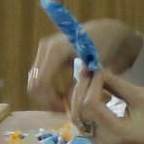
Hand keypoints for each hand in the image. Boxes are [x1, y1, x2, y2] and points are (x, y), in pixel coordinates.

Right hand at [24, 18, 142, 109]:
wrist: (109, 32)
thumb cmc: (106, 49)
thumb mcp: (96, 69)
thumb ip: (81, 87)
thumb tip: (69, 106)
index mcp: (56, 50)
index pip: (41, 83)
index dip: (51, 102)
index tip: (66, 111)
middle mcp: (46, 49)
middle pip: (34, 85)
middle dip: (48, 102)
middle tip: (65, 111)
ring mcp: (44, 51)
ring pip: (35, 84)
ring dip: (48, 97)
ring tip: (66, 104)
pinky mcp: (46, 55)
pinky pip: (40, 79)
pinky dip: (49, 91)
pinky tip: (65, 96)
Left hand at [72, 70, 143, 143]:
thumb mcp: (141, 96)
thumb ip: (116, 84)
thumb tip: (97, 70)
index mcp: (118, 134)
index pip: (92, 105)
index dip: (91, 84)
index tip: (97, 68)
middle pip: (81, 114)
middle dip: (82, 90)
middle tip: (88, 70)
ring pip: (80, 120)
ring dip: (81, 99)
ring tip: (90, 81)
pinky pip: (87, 126)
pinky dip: (86, 109)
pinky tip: (95, 95)